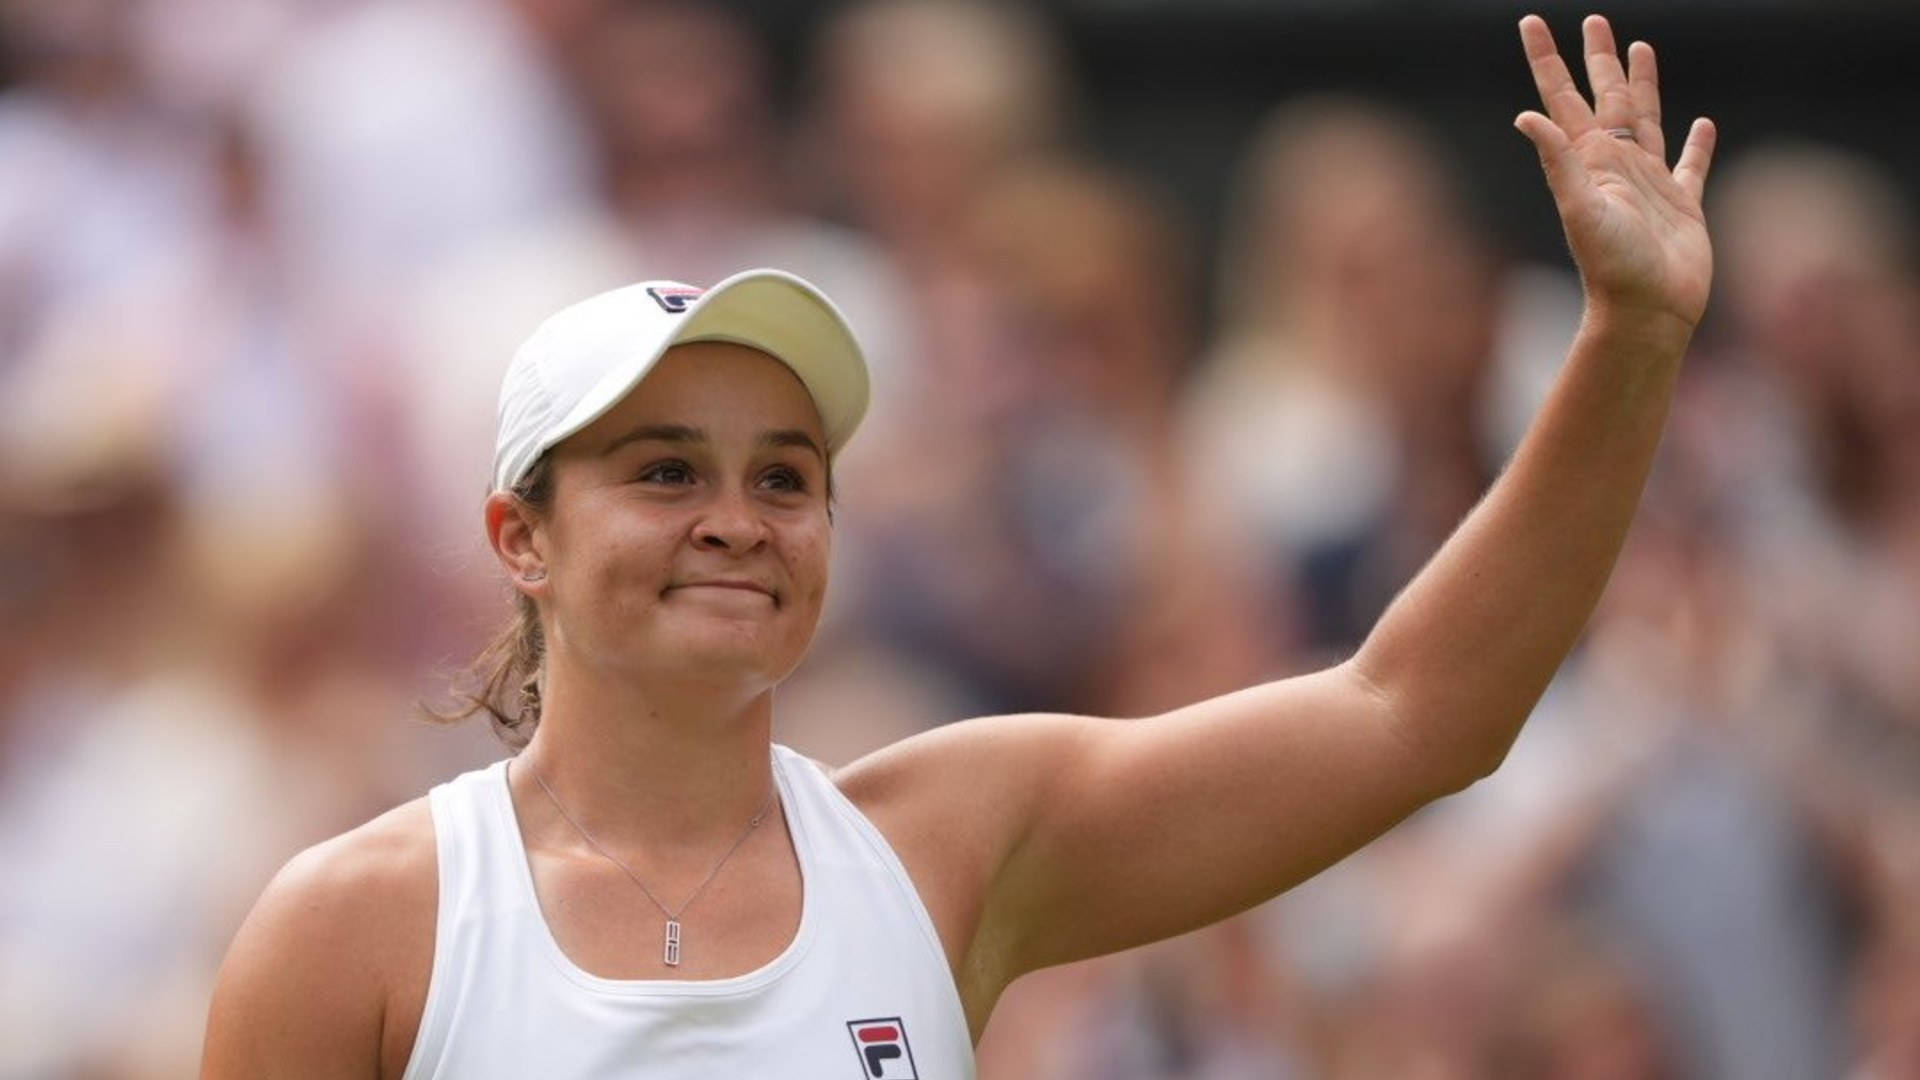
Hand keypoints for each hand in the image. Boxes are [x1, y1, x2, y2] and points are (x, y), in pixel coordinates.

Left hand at [1516, 14, 1715, 329]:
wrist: (1647, 312)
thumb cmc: (1612, 266)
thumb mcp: (1579, 208)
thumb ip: (1558, 161)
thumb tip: (1525, 116)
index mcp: (1588, 160)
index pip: (1561, 98)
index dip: (1546, 60)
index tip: (1531, 22)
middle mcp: (1615, 165)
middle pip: (1606, 97)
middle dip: (1597, 59)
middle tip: (1593, 21)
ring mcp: (1649, 183)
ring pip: (1647, 119)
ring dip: (1643, 85)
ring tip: (1640, 49)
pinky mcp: (1683, 204)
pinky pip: (1691, 165)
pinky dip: (1697, 144)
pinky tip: (1702, 124)